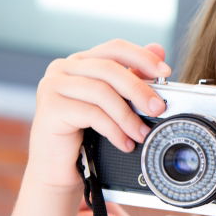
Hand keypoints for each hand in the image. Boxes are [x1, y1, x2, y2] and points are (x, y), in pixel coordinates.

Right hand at [27, 39, 170, 189]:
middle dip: (139, 89)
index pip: (115, 48)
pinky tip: (124, 143)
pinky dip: (114, 130)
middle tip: (158, 108)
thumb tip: (158, 49)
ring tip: (142, 133)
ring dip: (127, 115)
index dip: (142, 57)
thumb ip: (132, 76)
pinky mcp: (49, 107)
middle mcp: (63, 68)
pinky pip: (91, 114)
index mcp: (81, 61)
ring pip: (101, 92)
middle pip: (109, 69)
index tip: (166, 72)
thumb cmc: (86, 133)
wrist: (58, 167)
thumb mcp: (114, 102)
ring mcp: (53, 85)